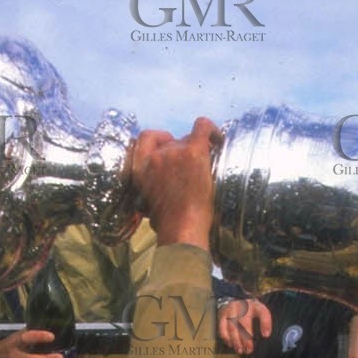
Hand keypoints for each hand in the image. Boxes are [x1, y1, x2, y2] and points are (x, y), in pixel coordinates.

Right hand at [129, 118, 219, 249]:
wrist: (182, 229)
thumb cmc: (169, 223)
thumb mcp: (148, 200)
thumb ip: (152, 182)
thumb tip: (163, 179)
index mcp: (139, 168)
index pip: (145, 138)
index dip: (159, 139)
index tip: (168, 146)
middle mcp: (154, 156)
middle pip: (171, 140)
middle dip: (181, 150)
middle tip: (192, 167)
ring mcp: (174, 152)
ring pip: (187, 139)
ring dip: (195, 150)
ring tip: (205, 166)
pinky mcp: (193, 152)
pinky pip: (202, 128)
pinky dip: (212, 130)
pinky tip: (218, 139)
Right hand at [218, 297, 271, 353]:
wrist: (234, 298)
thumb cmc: (250, 309)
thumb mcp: (260, 311)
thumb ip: (264, 321)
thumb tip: (265, 335)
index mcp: (255, 306)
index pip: (262, 313)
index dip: (265, 324)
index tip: (266, 335)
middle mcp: (243, 306)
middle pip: (244, 323)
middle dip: (246, 338)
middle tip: (249, 350)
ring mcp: (231, 310)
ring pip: (232, 327)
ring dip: (236, 341)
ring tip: (240, 350)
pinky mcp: (222, 314)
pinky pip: (222, 328)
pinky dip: (226, 338)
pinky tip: (230, 345)